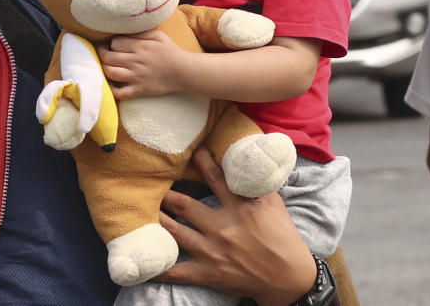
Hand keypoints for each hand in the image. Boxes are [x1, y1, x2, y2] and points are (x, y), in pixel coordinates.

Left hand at [97, 29, 189, 99]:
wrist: (184, 72)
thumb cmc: (171, 51)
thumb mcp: (158, 35)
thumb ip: (141, 31)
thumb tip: (125, 30)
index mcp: (139, 46)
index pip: (115, 43)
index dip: (111, 43)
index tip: (112, 44)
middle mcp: (135, 61)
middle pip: (108, 57)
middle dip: (102, 53)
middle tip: (102, 53)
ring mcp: (136, 77)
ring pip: (110, 72)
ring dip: (104, 68)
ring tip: (105, 66)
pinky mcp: (139, 90)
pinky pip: (120, 92)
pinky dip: (112, 89)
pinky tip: (111, 84)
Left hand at [154, 148, 315, 305]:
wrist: (289, 279)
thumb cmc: (282, 238)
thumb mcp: (274, 204)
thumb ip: (256, 182)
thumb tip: (246, 157)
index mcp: (239, 207)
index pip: (214, 177)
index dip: (200, 161)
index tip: (190, 151)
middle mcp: (222, 228)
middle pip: (184, 206)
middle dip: (165, 194)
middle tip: (149, 184)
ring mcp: (212, 252)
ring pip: (175, 233)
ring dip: (156, 220)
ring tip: (140, 210)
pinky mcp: (208, 274)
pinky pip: (177, 272)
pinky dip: (158, 268)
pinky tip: (143, 261)